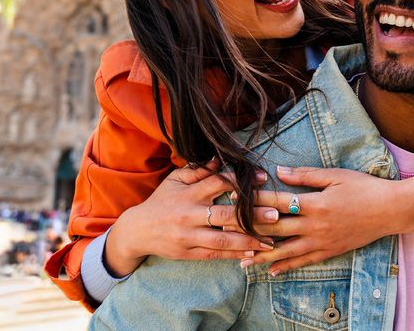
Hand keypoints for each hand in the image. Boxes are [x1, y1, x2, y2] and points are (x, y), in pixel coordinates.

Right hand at [103, 159, 277, 276]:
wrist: (137, 231)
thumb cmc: (161, 201)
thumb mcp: (175, 181)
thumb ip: (198, 171)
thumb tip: (219, 159)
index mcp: (188, 193)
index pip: (218, 184)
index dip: (241, 181)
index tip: (262, 179)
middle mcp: (189, 215)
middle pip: (225, 214)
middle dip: (252, 215)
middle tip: (276, 214)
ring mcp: (188, 236)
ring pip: (222, 239)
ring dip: (248, 240)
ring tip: (271, 241)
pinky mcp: (187, 253)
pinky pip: (214, 254)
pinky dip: (233, 254)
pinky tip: (251, 253)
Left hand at [233, 166, 413, 275]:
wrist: (391, 210)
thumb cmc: (364, 188)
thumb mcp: (334, 175)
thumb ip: (305, 175)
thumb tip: (279, 170)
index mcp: (314, 203)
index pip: (275, 202)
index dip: (253, 200)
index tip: (233, 199)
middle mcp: (314, 225)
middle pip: (274, 229)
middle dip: (248, 230)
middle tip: (225, 231)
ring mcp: (322, 241)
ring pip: (285, 251)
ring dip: (262, 256)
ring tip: (242, 260)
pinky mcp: (330, 251)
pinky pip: (304, 261)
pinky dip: (287, 267)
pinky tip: (271, 271)